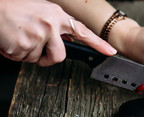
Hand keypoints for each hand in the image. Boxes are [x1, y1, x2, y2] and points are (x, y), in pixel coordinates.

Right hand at [0, 0, 115, 65]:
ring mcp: (37, 36)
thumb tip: (67, 39)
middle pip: (60, 56)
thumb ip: (55, 25)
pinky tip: (10, 39)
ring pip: (38, 59)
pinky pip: (23, 59)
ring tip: (18, 36)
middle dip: (49, 59)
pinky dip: (15, 54)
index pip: (82, 31)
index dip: (98, 43)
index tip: (110, 52)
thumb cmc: (12, 8)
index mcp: (55, 15)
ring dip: (28, 53)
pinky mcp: (23, 46)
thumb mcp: (39, 10)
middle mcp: (49, 25)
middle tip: (37, 51)